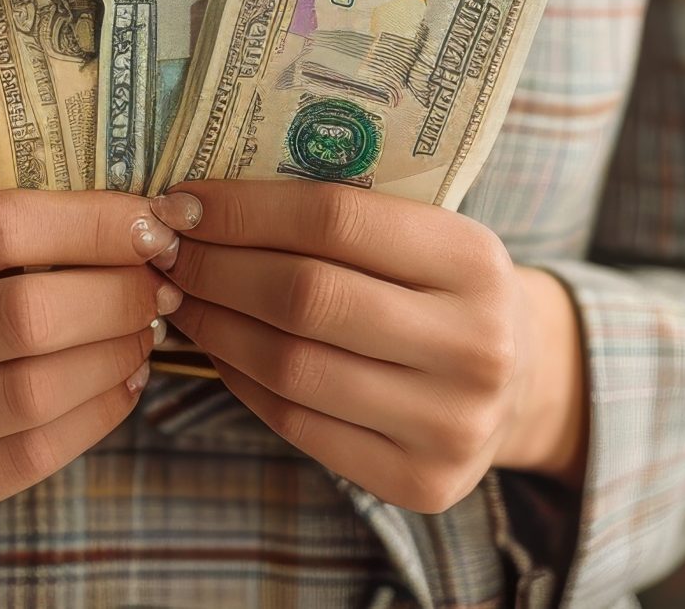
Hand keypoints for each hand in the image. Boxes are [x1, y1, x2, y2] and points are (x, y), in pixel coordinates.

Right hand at [0, 190, 181, 532]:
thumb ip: (18, 237)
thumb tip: (147, 225)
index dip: (92, 223)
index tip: (152, 225)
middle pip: (21, 315)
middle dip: (115, 297)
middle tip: (158, 289)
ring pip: (32, 391)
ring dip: (113, 356)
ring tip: (143, 335)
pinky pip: (29, 456)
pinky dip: (97, 414)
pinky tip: (122, 384)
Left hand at [151, 181, 585, 512]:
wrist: (522, 384)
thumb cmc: (443, 290)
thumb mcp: (424, 237)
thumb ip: (341, 217)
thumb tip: (200, 202)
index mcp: (476, 259)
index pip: (335, 217)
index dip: (243, 208)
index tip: (180, 202)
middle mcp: (475, 344)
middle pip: (305, 295)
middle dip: (215, 267)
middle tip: (162, 251)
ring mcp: (451, 422)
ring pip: (291, 366)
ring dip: (214, 326)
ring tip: (178, 297)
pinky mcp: (421, 482)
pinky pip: (297, 423)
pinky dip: (240, 380)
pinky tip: (217, 349)